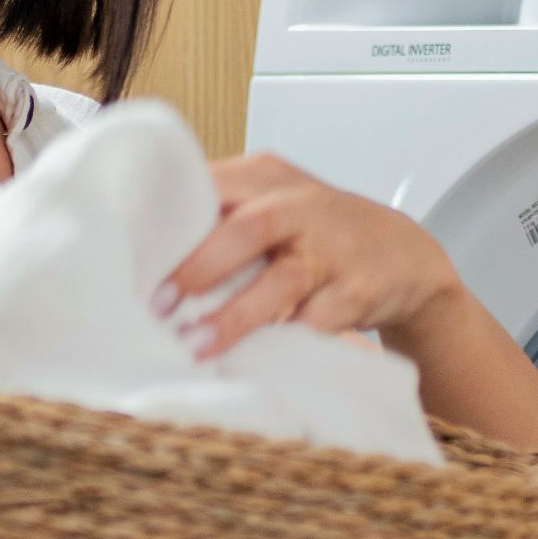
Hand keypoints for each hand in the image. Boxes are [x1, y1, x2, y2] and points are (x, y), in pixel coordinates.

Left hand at [154, 153, 463, 358]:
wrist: (404, 256)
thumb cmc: (319, 233)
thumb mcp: (271, 204)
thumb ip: (218, 217)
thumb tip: (142, 255)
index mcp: (267, 177)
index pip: (210, 186)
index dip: (171, 222)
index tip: (133, 258)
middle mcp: (301, 206)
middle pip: (245, 228)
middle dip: (198, 268)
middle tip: (158, 306)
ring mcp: (333, 249)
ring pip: (281, 281)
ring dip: (234, 317)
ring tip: (196, 346)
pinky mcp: (357, 291)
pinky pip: (314, 322)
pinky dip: (280, 342)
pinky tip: (249, 360)